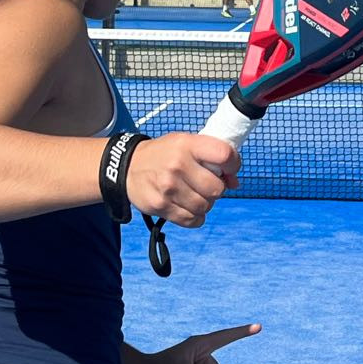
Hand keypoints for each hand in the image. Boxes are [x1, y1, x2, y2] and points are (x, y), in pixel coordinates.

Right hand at [126, 133, 240, 228]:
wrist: (127, 167)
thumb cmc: (163, 154)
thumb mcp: (186, 143)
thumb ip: (212, 157)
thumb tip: (235, 182)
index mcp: (187, 144)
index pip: (224, 155)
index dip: (233, 165)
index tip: (228, 170)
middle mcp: (178, 165)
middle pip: (217, 188)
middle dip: (217, 189)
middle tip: (206, 185)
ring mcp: (168, 188)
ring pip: (205, 207)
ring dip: (205, 204)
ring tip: (194, 195)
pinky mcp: (161, 206)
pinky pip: (192, 220)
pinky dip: (195, 217)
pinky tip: (188, 207)